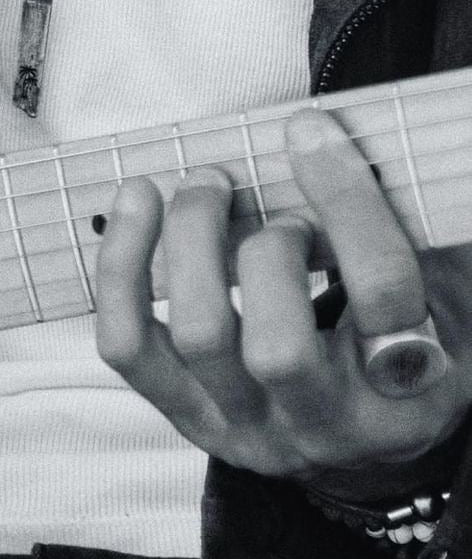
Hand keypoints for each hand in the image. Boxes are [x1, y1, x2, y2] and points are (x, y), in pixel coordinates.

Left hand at [95, 108, 471, 489]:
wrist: (367, 427)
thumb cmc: (402, 333)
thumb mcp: (437, 286)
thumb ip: (405, 224)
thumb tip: (338, 138)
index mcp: (409, 388)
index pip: (381, 295)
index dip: (346, 200)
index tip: (310, 131)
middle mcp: (325, 424)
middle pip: (277, 349)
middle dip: (264, 248)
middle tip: (262, 196)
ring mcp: (248, 425)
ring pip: (199, 340)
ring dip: (188, 242)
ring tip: (203, 186)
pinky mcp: (185, 413)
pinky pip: (128, 346)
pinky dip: (121, 270)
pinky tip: (137, 209)